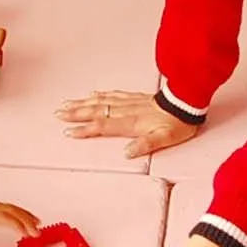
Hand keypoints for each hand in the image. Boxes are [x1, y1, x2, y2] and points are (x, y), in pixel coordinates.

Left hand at [0, 187, 39, 246]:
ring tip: (34, 221)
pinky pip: (1, 208)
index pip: (4, 217)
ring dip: (22, 213)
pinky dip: (12, 212)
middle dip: (26, 219)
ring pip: (7, 207)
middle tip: (39, 229)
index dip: (19, 224)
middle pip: (10, 210)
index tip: (31, 232)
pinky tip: (12, 217)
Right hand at [55, 89, 199, 158]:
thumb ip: (146, 144)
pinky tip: (91, 94)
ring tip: (67, 104)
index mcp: (132, 122)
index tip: (69, 131)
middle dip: (76, 113)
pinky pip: (113, 94)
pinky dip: (100, 94)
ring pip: (101, 101)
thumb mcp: (166, 139)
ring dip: (83, 103)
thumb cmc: (178, 123)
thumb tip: (127, 152)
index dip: (86, 129)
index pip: (103, 126)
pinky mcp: (135, 97)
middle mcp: (127, 111)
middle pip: (97, 111)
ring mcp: (130, 102)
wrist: (188, 102)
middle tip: (58, 113)